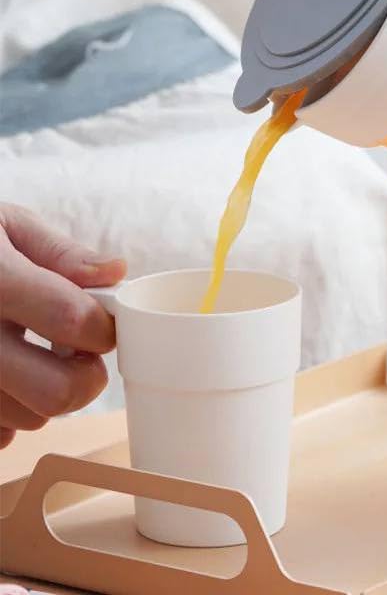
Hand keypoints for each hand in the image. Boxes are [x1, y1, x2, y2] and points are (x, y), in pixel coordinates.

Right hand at [0, 204, 125, 448]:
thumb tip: (115, 273)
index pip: (72, 318)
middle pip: (55, 391)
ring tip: (25, 357)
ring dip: (43, 396)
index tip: (102, 325)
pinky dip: (6, 416)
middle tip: (77, 355)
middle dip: (83, 378)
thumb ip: (60, 253)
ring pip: (28, 420)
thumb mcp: (2, 225)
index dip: (103, 327)